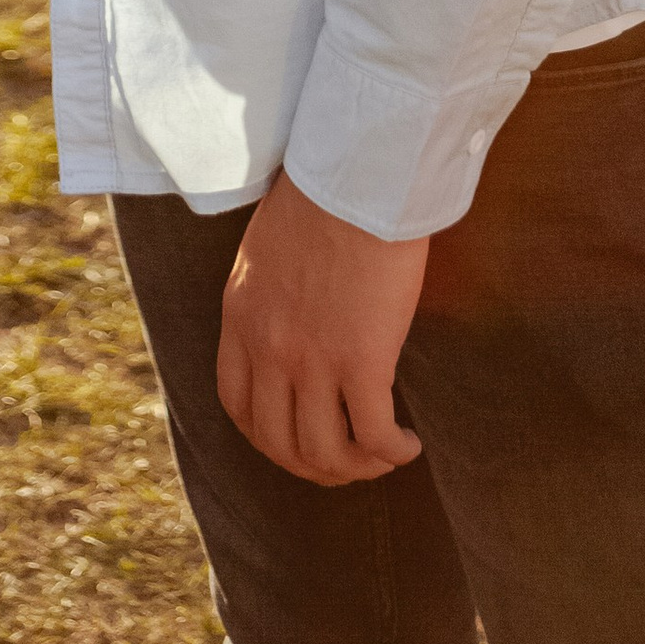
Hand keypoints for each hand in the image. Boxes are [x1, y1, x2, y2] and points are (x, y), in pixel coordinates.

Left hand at [218, 169, 428, 484]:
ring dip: (356, 468)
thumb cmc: (323, 195)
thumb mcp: (267, 250)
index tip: (295, 440)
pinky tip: (408, 444)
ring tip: (383, 455)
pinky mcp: (361, 361)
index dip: (266, 437)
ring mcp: (312, 359)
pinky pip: (372, 435)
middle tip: (346, 462)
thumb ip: (270, 296)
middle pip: (278, 442)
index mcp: (241, 316)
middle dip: (313, 466)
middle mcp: (269, 346)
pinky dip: (391, 452)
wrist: (355, 175)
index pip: (237, 403)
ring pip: (324, 451)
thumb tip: (296, 323)